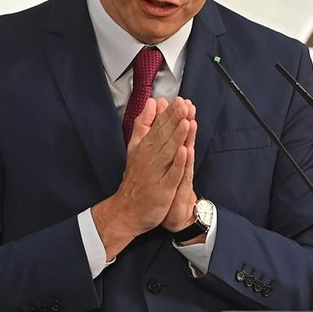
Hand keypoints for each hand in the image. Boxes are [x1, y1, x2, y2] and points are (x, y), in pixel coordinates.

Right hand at [92, 97, 194, 257]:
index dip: (170, 114)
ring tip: (186, 121)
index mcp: (145, 147)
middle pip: (164, 136)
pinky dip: (177, 163)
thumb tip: (152, 102)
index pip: (159, 127)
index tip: (180, 100)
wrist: (126, 211)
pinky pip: (171, 174)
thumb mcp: (136, 147)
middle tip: (185, 105)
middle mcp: (149, 158)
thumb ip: (144, 124)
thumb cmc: (136, 178)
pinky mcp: (162, 189)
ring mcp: (156, 173)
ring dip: (177, 136)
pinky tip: (185, 151)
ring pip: (168, 152)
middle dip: (175, 120)